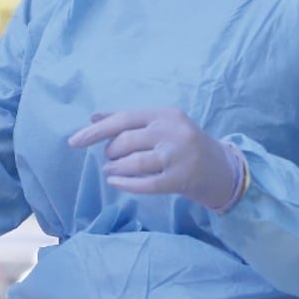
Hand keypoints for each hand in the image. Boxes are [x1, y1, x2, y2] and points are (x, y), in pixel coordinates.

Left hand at [68, 109, 244, 210]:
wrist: (224, 169)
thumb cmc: (185, 145)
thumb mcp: (160, 126)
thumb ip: (128, 120)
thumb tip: (93, 116)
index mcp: (165, 114)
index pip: (124, 119)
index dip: (96, 131)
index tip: (74, 142)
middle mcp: (172, 131)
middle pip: (127, 140)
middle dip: (111, 152)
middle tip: (109, 159)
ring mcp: (179, 155)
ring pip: (135, 162)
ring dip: (116, 169)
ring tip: (110, 172)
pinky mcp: (182, 179)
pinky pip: (146, 184)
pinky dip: (127, 184)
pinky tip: (116, 183)